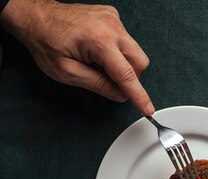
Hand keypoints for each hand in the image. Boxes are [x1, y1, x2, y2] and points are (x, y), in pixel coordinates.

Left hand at [0, 0, 153, 114]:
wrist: (35, 16)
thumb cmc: (45, 41)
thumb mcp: (67, 72)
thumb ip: (97, 85)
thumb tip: (119, 94)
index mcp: (99, 41)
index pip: (127, 75)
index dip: (138, 95)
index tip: (147, 108)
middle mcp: (111, 26)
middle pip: (139, 62)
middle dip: (131, 77)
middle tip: (110, 81)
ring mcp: (113, 19)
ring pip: (135, 51)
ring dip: (122, 63)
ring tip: (98, 62)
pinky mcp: (113, 16)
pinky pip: (126, 40)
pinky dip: (117, 51)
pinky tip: (98, 50)